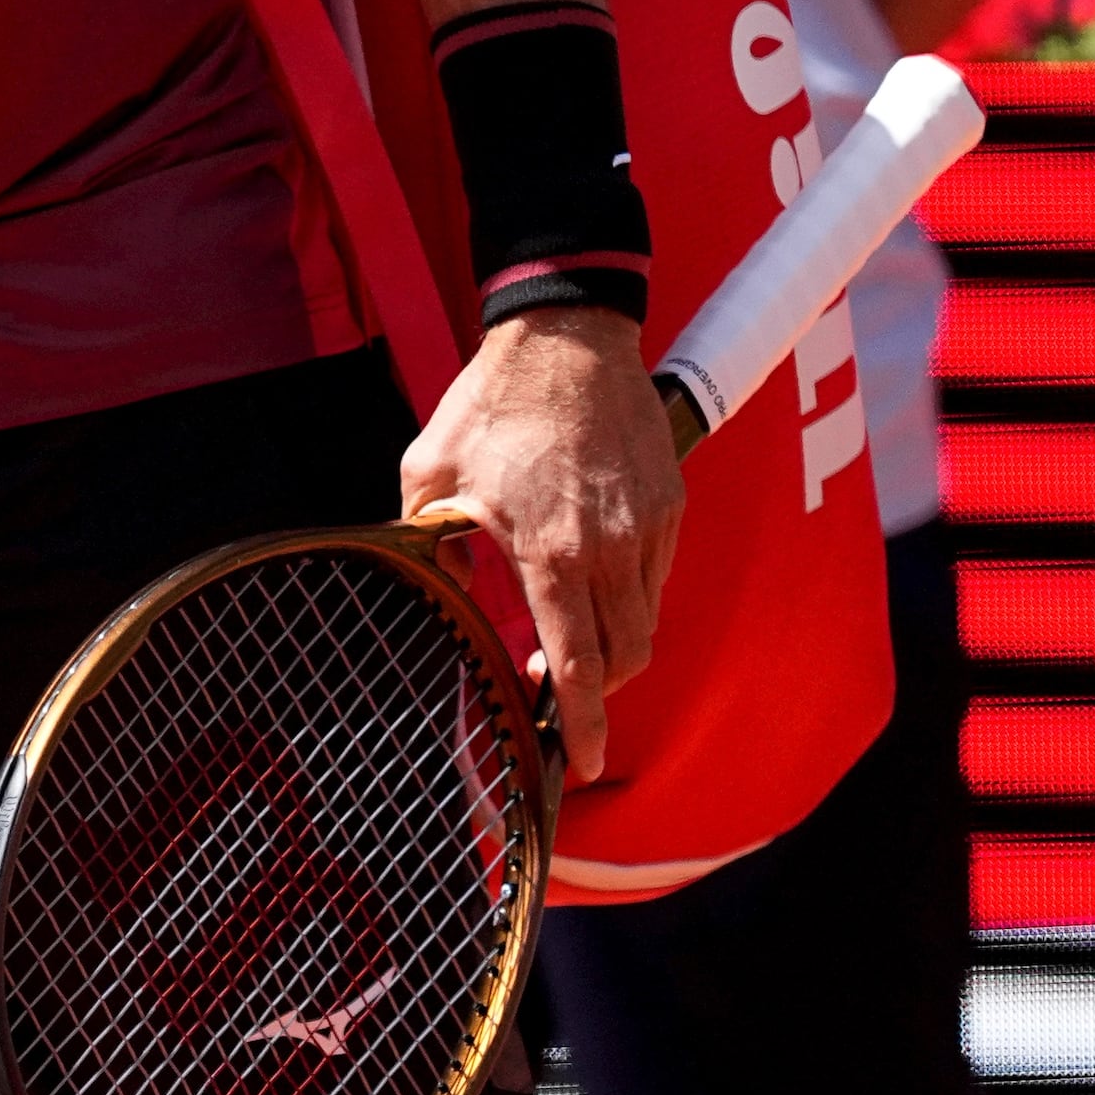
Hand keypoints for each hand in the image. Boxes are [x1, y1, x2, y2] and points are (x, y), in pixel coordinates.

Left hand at [401, 308, 682, 781]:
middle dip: (595, 694)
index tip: (583, 762)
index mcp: (549, 551)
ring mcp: (646, 526)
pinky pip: (657, 577)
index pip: (575, 663)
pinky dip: (631, 597)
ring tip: (570, 630)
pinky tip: (592, 577)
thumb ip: (426, 542)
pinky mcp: (667, 502)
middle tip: (556, 694)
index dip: (582, 725)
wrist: (566, 332)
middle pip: (622, 659)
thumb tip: (433, 588)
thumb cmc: (494, 401)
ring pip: (645, 623)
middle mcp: (609, 548)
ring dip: (612, 646)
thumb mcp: (430, 473)